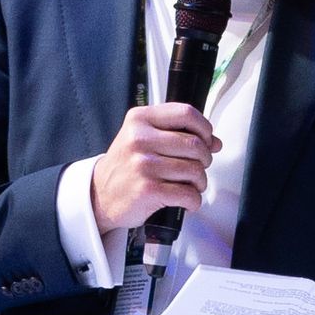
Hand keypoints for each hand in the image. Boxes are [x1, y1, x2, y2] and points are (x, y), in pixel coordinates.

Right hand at [89, 103, 218, 234]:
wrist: (100, 194)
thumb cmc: (125, 166)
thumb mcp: (142, 138)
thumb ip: (176, 133)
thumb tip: (215, 142)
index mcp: (140, 119)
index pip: (186, 113)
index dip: (204, 128)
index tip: (206, 140)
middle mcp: (140, 139)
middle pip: (195, 144)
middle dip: (205, 159)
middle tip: (198, 167)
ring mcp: (143, 165)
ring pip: (195, 170)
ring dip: (200, 183)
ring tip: (190, 185)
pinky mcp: (148, 189)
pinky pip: (188, 194)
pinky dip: (193, 201)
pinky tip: (185, 200)